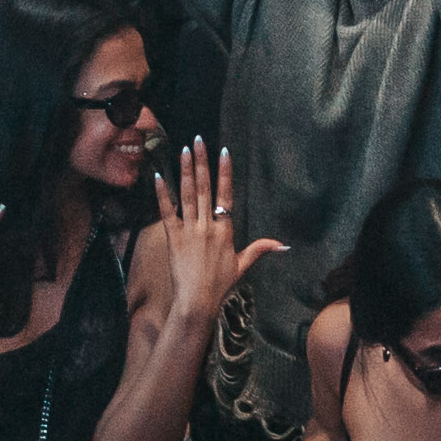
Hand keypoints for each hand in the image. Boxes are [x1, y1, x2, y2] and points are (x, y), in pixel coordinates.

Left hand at [129, 147, 271, 328]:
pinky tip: (157, 176)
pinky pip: (167, 211)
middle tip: (199, 140)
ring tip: (183, 150)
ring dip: (185, 171)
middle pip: (205, 188)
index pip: (225, 195)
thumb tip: (284, 245)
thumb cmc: (220, 285)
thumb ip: (260, 250)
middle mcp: (208, 225)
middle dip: (201, 162)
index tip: (223, 152)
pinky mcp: (173, 237)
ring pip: (188, 195)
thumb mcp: (242, 265)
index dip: (225, 172)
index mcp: (225, 230)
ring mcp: (190, 230)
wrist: (198, 300)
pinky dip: (162, 194)